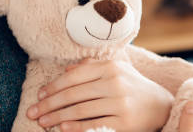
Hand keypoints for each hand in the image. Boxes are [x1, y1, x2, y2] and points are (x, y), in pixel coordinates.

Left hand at [26, 58, 173, 131]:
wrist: (160, 104)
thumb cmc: (132, 86)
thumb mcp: (116, 69)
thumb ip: (92, 66)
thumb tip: (66, 70)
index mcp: (110, 67)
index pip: (74, 76)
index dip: (53, 86)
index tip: (39, 95)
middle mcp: (115, 82)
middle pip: (73, 94)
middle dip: (49, 104)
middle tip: (32, 112)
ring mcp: (119, 103)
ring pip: (80, 110)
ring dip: (56, 118)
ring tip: (42, 123)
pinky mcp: (124, 122)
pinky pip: (93, 125)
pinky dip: (75, 128)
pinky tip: (62, 129)